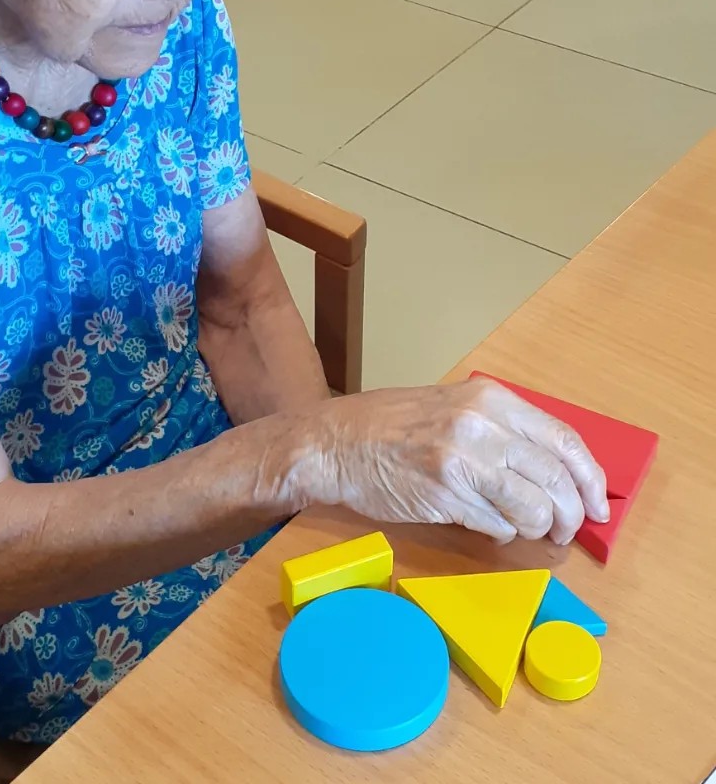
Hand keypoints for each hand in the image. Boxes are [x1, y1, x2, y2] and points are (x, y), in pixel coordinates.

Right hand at [311, 378, 610, 544]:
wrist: (334, 444)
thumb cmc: (390, 426)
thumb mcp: (453, 407)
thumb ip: (502, 429)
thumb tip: (555, 471)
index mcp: (489, 399)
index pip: (564, 441)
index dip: (590, 480)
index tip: (598, 506)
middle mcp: (481, 426)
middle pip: (556, 480)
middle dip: (571, 515)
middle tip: (566, 531)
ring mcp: (463, 462)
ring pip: (533, 510)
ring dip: (537, 529)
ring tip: (523, 529)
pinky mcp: (445, 496)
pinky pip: (498, 526)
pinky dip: (503, 533)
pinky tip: (486, 524)